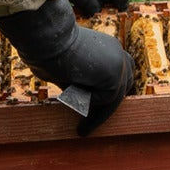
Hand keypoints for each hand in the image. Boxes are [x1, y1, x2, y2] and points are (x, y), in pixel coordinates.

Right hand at [0, 0, 133, 133]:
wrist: (47, 38)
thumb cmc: (46, 50)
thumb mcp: (67, 69)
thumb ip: (79, 82)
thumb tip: (82, 102)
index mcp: (107, 48)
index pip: (118, 74)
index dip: (109, 94)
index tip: (96, 111)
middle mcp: (117, 53)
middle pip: (122, 87)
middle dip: (107, 109)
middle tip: (87, 128)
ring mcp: (118, 62)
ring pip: (113, 96)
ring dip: (98, 114)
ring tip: (82, 131)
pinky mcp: (114, 73)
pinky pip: (104, 98)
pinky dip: (89, 102)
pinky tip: (73, 94)